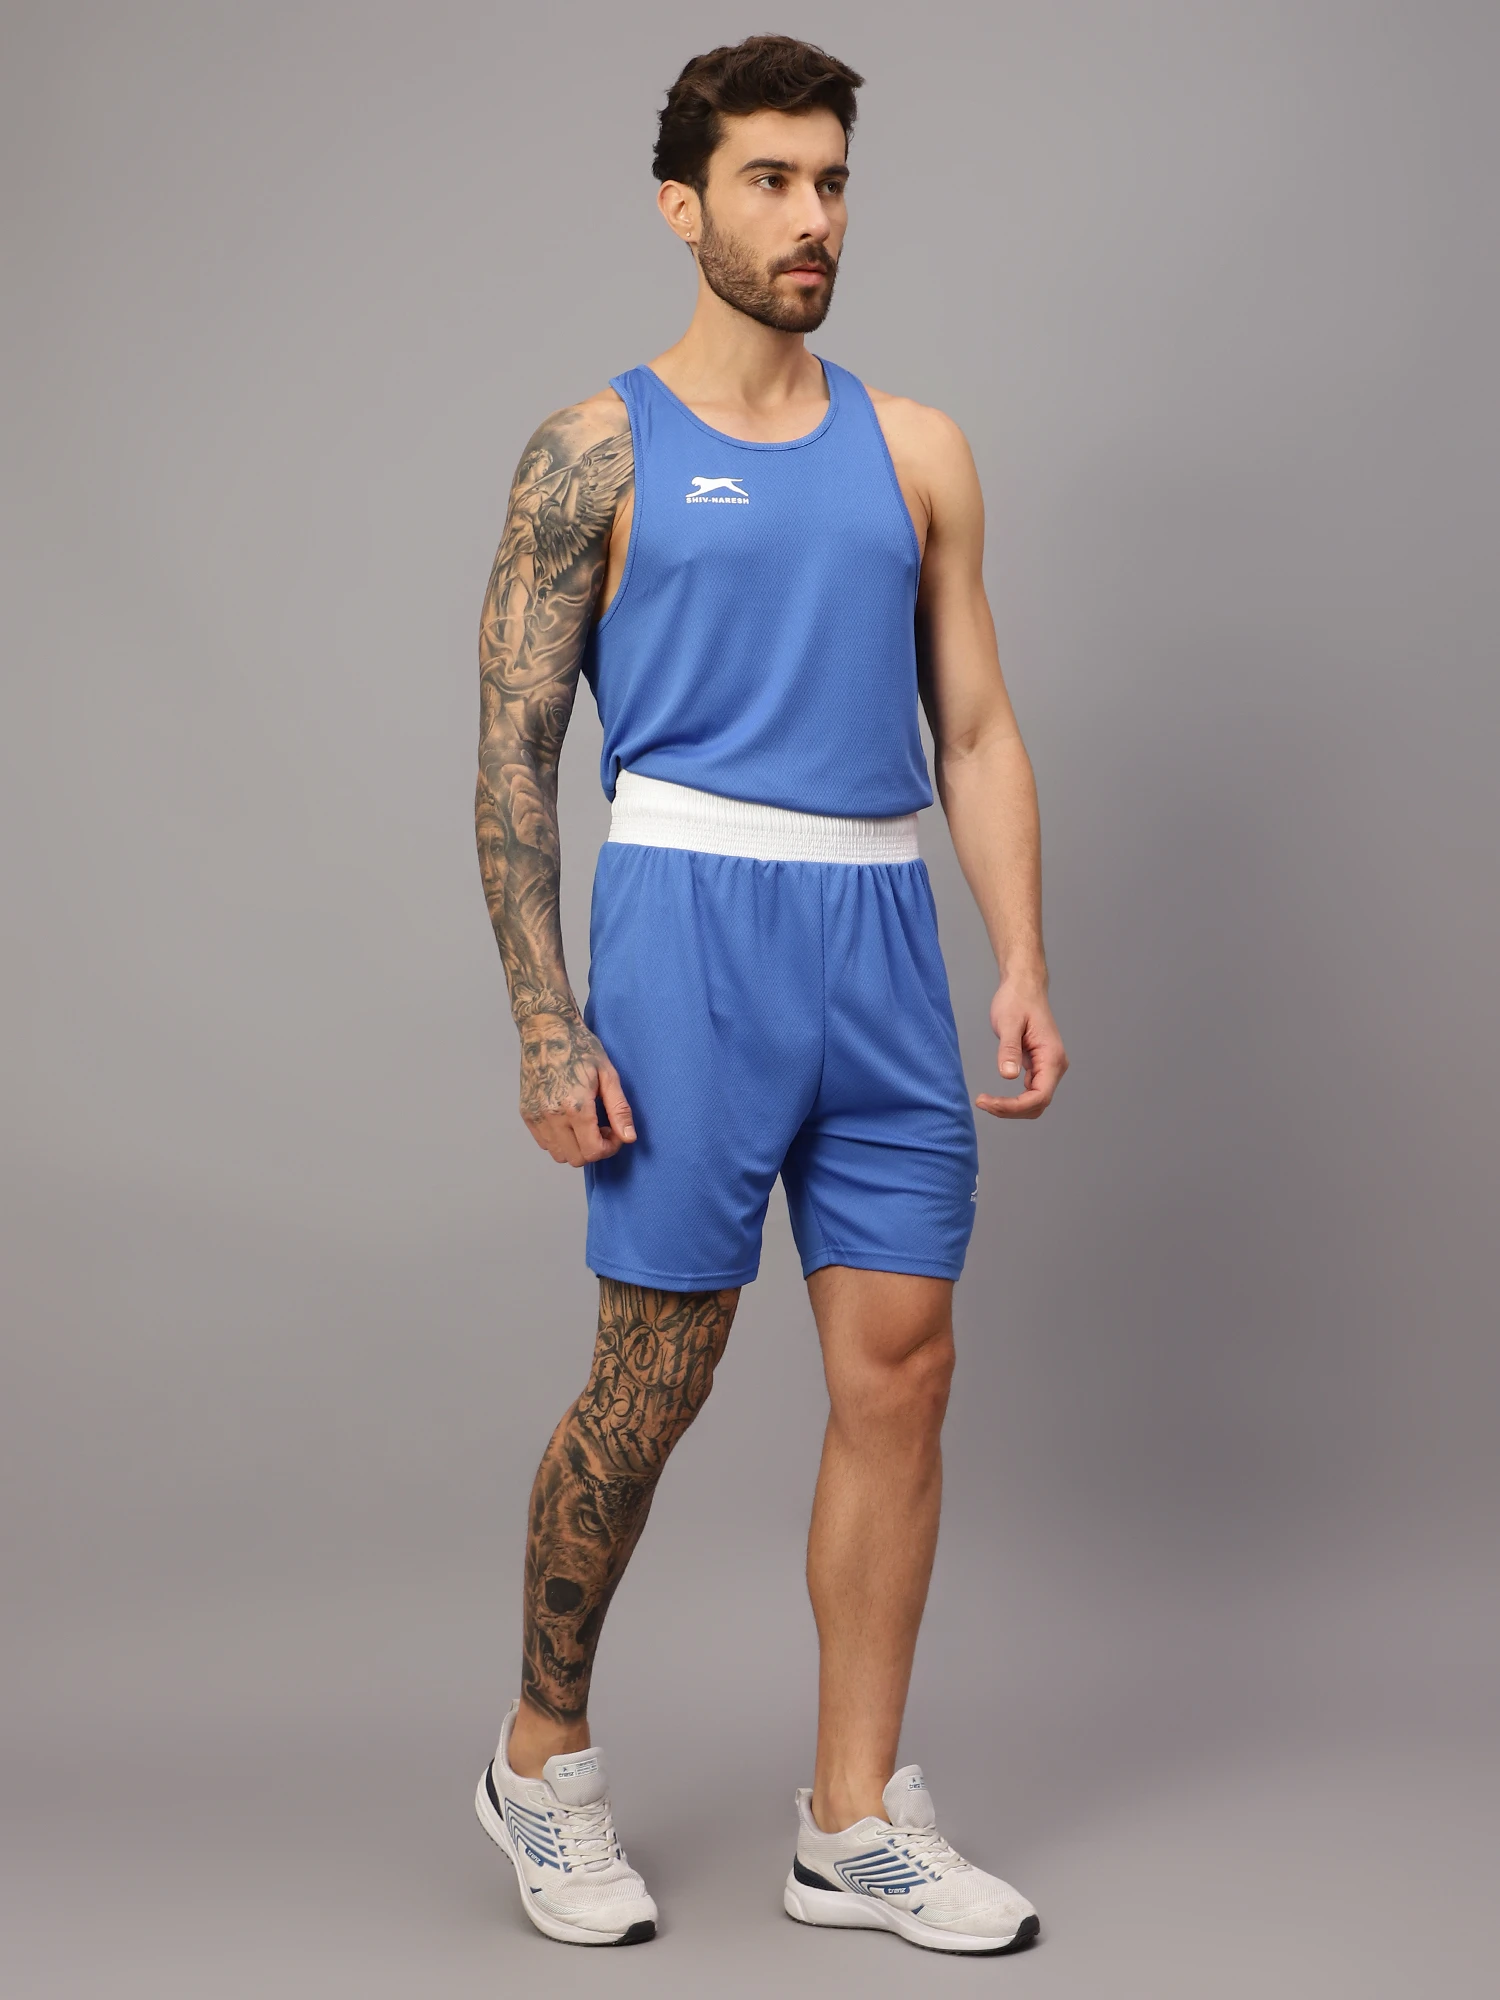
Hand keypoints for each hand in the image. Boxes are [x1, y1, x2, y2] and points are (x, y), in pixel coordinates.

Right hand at [517, 1009, 635, 1164]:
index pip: (593, 1151)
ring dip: (576, 1146)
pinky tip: (569, 1120)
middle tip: (602, 1127)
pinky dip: (560, 1139)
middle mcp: (552, 1115)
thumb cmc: (580, 1046)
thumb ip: (619, 1109)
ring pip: (559, 1154)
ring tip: (585, 1124)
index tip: (614, 1131)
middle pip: (576, 1158)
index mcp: (575, 1106)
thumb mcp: (608, 1074)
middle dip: (594, 1149)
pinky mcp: (526, 1113)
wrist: (547, 1029)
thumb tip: (628, 1138)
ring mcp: (536, 1116)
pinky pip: (544, 1143)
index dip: (609, 1147)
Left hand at [976, 974, 1067, 1119]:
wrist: (1023, 987)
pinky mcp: (1038, 1066)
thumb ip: (1009, 1049)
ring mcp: (1048, 1067)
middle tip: (982, 1103)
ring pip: (1034, 1102)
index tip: (989, 1103)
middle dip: (1011, 1110)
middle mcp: (1055, 1065)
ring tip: (986, 1101)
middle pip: (1038, 1104)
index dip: (1015, 1106)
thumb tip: (1008, 1074)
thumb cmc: (1017, 1000)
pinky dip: (1013, 1100)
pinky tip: (994, 1096)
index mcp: (1052, 1057)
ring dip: (1012, 1108)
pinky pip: (1030, 1093)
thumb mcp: (1009, 1023)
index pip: (1040, 1096)